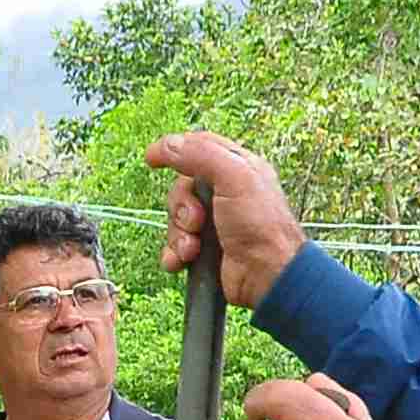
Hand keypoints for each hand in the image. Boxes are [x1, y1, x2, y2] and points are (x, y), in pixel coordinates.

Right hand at [146, 131, 305, 307]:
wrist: (267, 275)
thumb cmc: (260, 225)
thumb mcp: (234, 176)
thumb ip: (200, 154)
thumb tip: (166, 145)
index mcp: (237, 168)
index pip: (199, 148)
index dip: (174, 150)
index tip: (152, 158)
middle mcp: (225, 194)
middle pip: (182, 188)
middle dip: (181, 206)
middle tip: (197, 220)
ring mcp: (214, 224)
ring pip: (176, 220)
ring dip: (178, 235)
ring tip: (194, 248)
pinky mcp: (205, 251)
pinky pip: (175, 247)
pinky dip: (174, 254)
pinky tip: (183, 260)